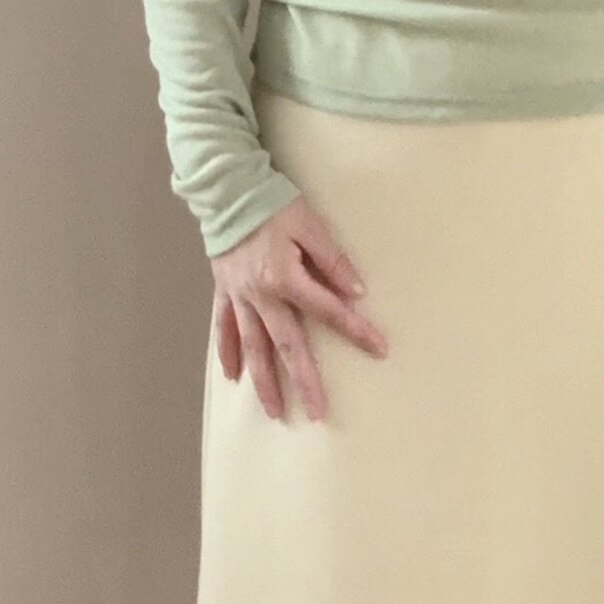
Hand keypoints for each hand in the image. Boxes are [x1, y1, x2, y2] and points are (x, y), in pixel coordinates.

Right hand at [210, 194, 388, 423]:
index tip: (380, 350)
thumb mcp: (310, 225)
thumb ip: (333, 260)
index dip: (356, 330)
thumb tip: (357, 291)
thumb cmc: (273, 204)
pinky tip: (233, 376)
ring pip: (254, 347)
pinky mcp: (224, 291)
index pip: (329, 310)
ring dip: (264, 381)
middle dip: (303, 381)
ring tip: (275, 411)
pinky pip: (224, 328)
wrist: (227, 191)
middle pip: (287, 345)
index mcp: (286, 278)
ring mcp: (240, 297)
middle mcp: (262, 296)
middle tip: (317, 412)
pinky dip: (228, 352)